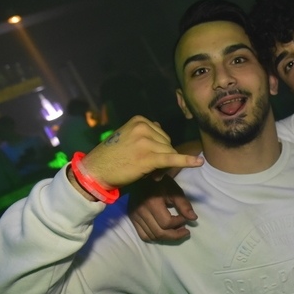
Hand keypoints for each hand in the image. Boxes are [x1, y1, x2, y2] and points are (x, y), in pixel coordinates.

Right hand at [79, 116, 202, 190]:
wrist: (95, 171)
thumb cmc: (111, 155)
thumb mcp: (126, 136)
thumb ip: (144, 131)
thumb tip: (159, 125)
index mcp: (140, 120)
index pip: (162, 134)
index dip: (158, 149)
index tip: (145, 157)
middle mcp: (144, 127)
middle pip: (167, 144)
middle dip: (162, 157)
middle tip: (147, 169)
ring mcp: (147, 142)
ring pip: (169, 154)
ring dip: (163, 166)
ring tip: (148, 173)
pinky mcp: (149, 157)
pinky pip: (172, 159)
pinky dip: (187, 161)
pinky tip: (198, 162)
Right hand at [128, 175, 196, 240]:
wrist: (144, 179)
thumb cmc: (162, 184)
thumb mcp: (175, 191)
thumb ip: (184, 205)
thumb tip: (193, 218)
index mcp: (152, 203)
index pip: (167, 222)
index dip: (179, 222)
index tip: (186, 218)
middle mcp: (140, 211)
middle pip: (159, 233)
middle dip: (175, 235)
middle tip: (185, 232)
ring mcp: (134, 216)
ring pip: (151, 236)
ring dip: (166, 238)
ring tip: (176, 232)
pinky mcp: (132, 218)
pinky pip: (143, 235)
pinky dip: (154, 238)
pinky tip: (164, 233)